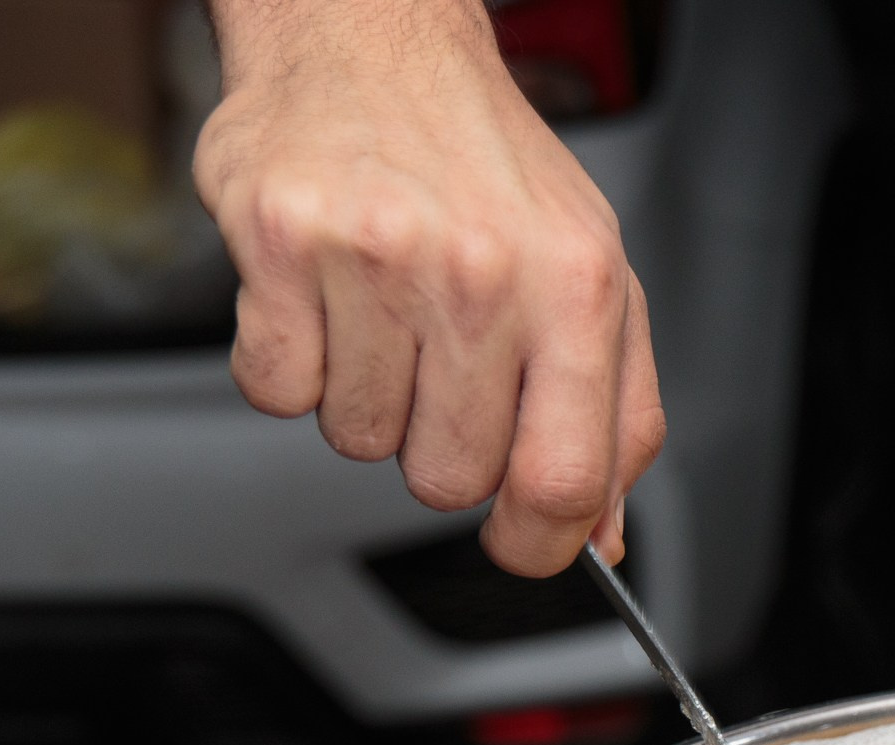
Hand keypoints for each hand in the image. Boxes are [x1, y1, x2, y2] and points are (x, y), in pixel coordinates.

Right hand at [194, 1, 663, 574]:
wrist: (373, 40)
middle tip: (442, 369)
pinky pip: (278, 392)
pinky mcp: (280, 244)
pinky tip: (326, 301)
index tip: (523, 544)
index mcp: (577, 286)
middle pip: (450, 477)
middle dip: (443, 448)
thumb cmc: (486, 165)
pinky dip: (293, 365)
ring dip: (369, 400)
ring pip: (361, 441)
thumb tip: (601, 535)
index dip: (539, 542)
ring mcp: (378, 256)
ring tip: (386, 314)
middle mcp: (482, 271)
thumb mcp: (592, 277)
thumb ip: (616, 413)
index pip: (564, 478)